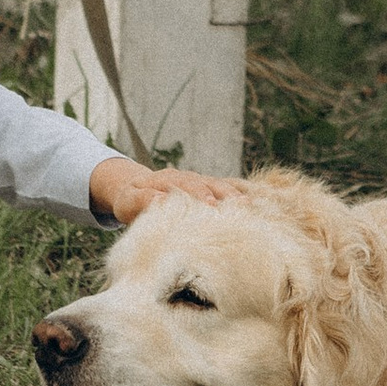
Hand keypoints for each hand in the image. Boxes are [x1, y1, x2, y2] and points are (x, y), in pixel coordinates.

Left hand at [89, 156, 236, 223]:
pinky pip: (229, 188)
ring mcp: (201, 182)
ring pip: (221, 185)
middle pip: (207, 184)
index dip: (198, 195)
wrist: (139, 187)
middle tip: (234, 207)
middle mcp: (188, 178)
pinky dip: (242, 194)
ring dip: (234, 195)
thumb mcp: (128, 201)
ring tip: (248, 206)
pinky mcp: (211, 189)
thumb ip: (142, 201)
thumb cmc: (132, 199)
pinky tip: (257, 203)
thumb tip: (160, 200)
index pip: (185, 185)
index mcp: (167, 179)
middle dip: (221, 195)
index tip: (210, 205)